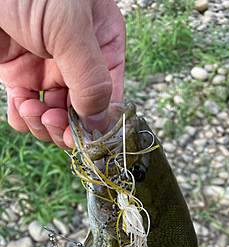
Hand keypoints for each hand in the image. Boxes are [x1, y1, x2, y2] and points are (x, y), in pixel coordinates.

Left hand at [0, 0, 125, 147]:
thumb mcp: (69, 27)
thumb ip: (90, 77)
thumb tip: (99, 124)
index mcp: (103, 43)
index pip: (110, 96)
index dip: (99, 122)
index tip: (84, 137)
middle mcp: (78, 60)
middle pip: (81, 113)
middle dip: (66, 125)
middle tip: (52, 121)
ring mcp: (48, 68)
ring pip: (54, 116)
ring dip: (42, 123)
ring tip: (29, 107)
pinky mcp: (19, 72)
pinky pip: (27, 109)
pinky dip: (22, 116)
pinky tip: (18, 103)